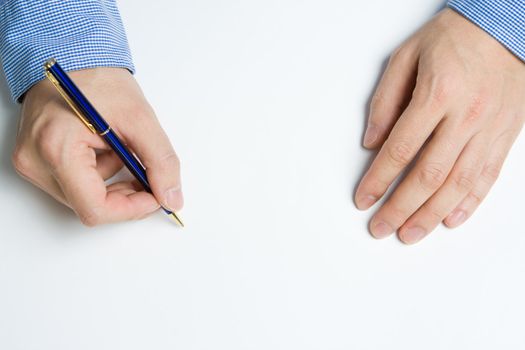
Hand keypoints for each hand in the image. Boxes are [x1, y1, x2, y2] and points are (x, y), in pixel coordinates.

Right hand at [12, 68, 182, 225]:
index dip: (131, 210)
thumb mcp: (140, 119)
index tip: (154, 197)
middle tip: (146, 173)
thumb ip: (161, 162)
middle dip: (124, 194)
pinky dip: (98, 174)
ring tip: (118, 149)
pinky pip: (74, 185)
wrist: (73, 59)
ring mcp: (31, 162)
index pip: (95, 208)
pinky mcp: (35, 161)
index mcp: (57, 148)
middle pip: (90, 206)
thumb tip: (171, 197)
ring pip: (84, 198)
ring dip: (112, 182)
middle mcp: (36, 161)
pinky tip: (104, 149)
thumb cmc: (98, 80)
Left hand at [355, 9, 523, 243]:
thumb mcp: (407, 57)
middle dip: (401, 208)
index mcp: (438, 94)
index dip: (378, 179)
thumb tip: (371, 142)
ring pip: (459, 184)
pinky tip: (450, 220)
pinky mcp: (507, 135)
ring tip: (410, 234)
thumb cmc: (453, 38)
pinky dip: (469, 203)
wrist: (508, 26)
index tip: (363, 199)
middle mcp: (467, 116)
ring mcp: (490, 128)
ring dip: (431, 215)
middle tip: (381, 228)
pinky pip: (488, 177)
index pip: (400, 150)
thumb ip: (385, 101)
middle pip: (429, 175)